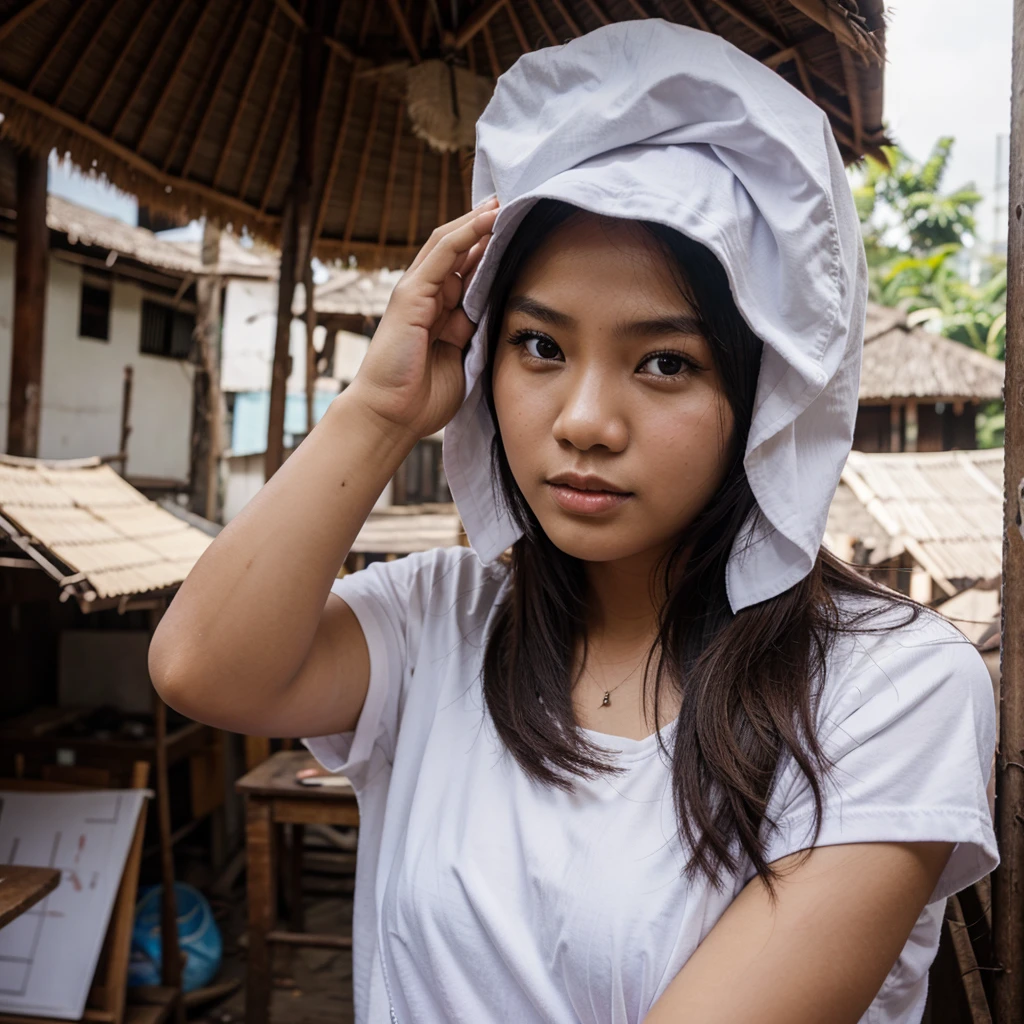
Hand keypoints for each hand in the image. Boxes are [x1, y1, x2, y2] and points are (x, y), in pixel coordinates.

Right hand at [348, 198, 498, 441]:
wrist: (392, 416)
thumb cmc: (424, 398)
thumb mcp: (463, 359)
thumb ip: (476, 333)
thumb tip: (499, 311)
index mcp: (442, 313)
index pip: (469, 271)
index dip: (491, 251)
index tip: (519, 234)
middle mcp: (428, 298)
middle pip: (459, 251)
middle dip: (486, 228)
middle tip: (515, 205)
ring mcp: (417, 293)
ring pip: (449, 244)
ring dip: (478, 222)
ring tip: (504, 203)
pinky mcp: (410, 295)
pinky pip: (441, 255)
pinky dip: (465, 234)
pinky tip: (487, 219)